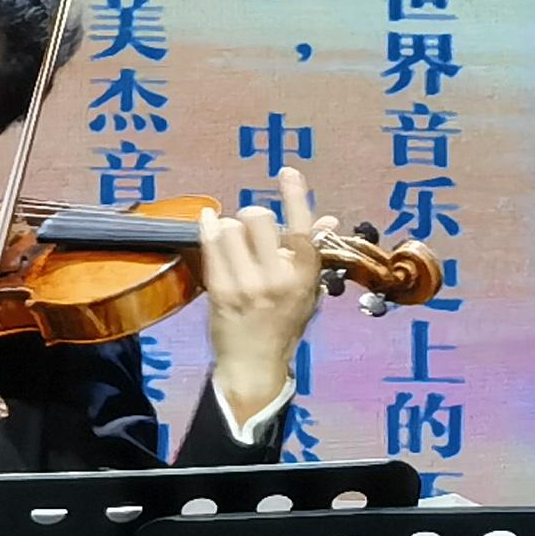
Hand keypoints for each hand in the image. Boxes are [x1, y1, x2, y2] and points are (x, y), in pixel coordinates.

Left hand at [196, 164, 317, 421]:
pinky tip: (207, 221)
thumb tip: (327, 219)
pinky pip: (210, 245)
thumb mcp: (308, 290)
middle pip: (258, 217)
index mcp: (304, 275)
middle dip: (252, 217)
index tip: (287, 171)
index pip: (301, 227)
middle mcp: (277, 278)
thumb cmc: (284, 323)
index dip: (294, 195)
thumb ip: (313, 253)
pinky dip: (207, 227)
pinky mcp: (221, 291)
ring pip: (231, 228)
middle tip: (251, 230)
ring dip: (230, 228)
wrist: (255, 364)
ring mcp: (247, 285)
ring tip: (233, 242)